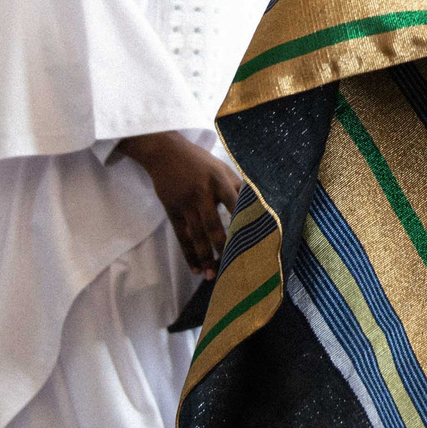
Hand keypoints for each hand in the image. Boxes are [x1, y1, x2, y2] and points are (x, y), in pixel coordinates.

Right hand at [116, 131, 244, 276]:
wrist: (165, 152)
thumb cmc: (200, 162)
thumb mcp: (221, 168)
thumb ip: (237, 187)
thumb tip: (261, 204)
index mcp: (220, 180)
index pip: (236, 206)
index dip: (244, 224)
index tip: (255, 243)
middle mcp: (203, 192)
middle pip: (214, 226)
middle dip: (223, 249)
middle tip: (233, 268)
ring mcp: (185, 202)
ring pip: (196, 235)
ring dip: (205, 257)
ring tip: (212, 276)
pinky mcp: (172, 210)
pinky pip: (181, 237)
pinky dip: (188, 254)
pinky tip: (196, 269)